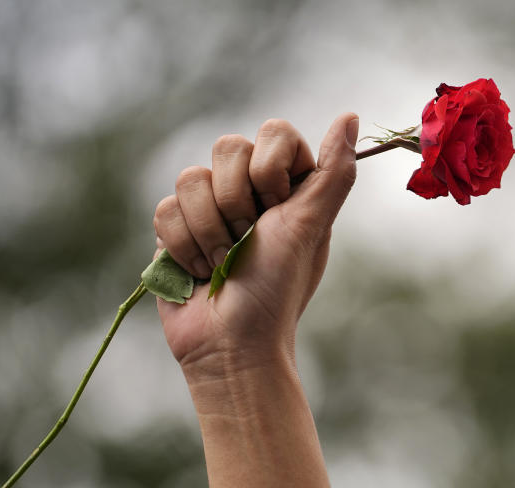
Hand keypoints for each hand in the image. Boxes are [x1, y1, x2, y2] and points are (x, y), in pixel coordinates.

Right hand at [153, 113, 358, 378]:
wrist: (230, 344)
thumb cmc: (276, 292)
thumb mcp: (311, 227)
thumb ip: (334, 172)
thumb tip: (350, 117)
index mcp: (288, 187)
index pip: (273, 133)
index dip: (269, 171)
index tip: (277, 212)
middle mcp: (248, 192)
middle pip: (226, 147)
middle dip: (235, 205)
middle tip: (249, 243)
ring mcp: (208, 210)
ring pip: (189, 178)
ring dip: (209, 232)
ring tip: (223, 265)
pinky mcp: (175, 231)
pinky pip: (164, 209)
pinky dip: (183, 248)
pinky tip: (199, 272)